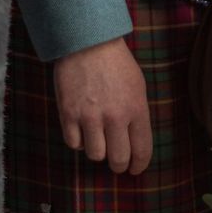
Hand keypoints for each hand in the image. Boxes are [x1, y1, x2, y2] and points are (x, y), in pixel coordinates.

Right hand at [53, 34, 152, 174]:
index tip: (134, 169)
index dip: (139, 165)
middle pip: (119, 159)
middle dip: (119, 164)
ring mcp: (90, 117)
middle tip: (116, 161)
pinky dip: (78, 141)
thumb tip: (135, 143)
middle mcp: (115, 117)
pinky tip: (81, 129)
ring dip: (97, 150)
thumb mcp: (137, 86)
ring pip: (95, 156)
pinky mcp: (69, 114)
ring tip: (97, 138)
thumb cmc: (116, 63)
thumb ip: (137, 114)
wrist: (88, 43)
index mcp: (137, 109)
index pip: (142, 151)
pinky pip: (74, 144)